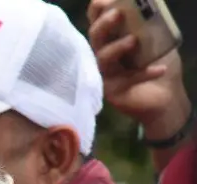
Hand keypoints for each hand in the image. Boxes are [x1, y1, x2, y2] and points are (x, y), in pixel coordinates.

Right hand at [88, 0, 189, 131]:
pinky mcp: (111, 91)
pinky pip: (126, 79)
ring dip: (116, 47)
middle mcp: (103, 55)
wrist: (165, 97)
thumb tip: (147, 7)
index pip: (97, 22)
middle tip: (117, 14)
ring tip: (134, 41)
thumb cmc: (158, 65)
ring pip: (102, 58)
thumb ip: (148, 26)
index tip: (103, 2)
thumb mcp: (157, 39)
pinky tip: (159, 69)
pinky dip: (144, 73)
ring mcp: (105, 74)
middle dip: (103, 25)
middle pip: (95, 38)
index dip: (97, 12)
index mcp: (111, 40)